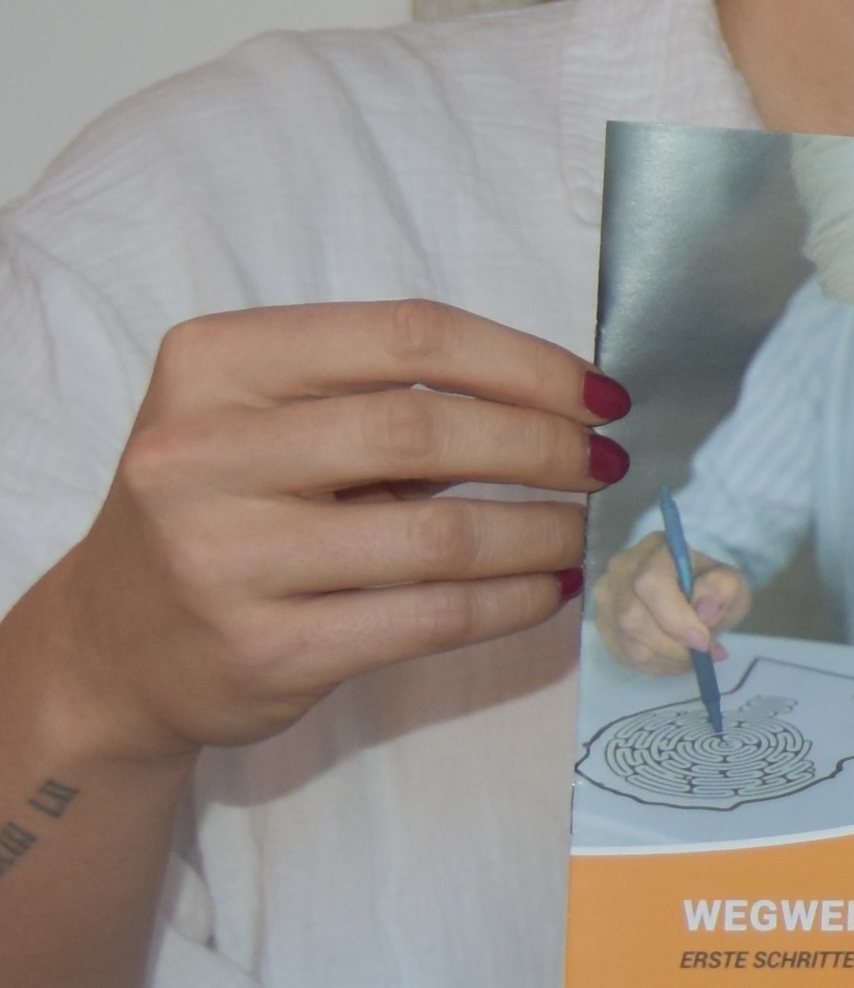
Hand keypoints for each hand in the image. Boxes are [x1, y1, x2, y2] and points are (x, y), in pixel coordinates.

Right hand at [7, 301, 605, 762]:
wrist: (114, 643)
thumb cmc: (227, 510)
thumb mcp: (269, 422)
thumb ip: (383, 396)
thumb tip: (567, 403)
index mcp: (212, 365)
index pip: (406, 337)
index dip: (526, 362)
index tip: (601, 392)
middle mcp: (201, 455)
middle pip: (423, 430)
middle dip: (544, 444)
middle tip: (606, 461)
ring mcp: (222, 559)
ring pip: (439, 537)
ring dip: (544, 530)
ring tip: (586, 527)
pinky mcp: (263, 650)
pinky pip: (429, 619)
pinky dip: (512, 601)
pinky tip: (547, 586)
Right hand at [594, 528, 745, 674]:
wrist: (694, 596)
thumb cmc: (711, 587)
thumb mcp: (731, 583)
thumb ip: (722, 589)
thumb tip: (703, 610)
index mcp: (655, 549)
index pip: (650, 582)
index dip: (675, 618)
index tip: (703, 641)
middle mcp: (621, 569)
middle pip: (632, 616)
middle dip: (672, 645)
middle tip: (701, 654)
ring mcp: (607, 597)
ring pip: (627, 640)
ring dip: (666, 658)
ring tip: (693, 658)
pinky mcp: (603, 623)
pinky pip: (623, 653)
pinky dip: (655, 665)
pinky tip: (675, 660)